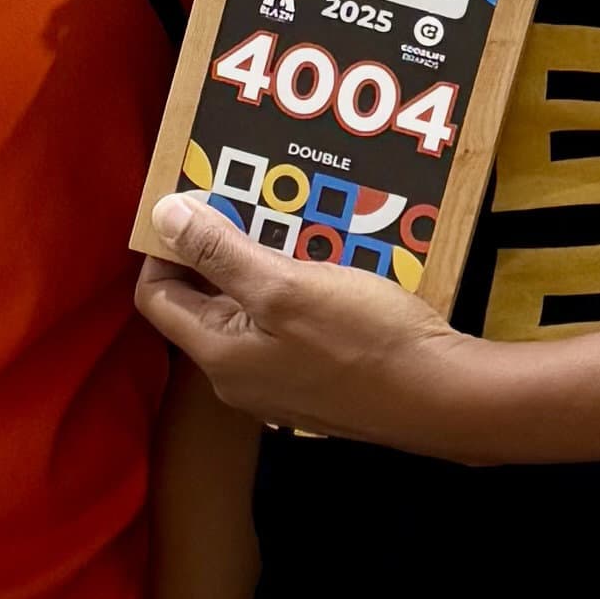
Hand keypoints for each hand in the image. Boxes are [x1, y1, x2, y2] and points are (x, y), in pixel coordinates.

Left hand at [135, 192, 484, 451]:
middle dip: (222, 247)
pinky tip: (329, 261)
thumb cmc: (365, 341)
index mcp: (218, 354)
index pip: (156, 295)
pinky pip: (289, 325)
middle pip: (204, 301)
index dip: (167, 246)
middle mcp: (239, 376)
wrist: (442, 397)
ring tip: (294, 223)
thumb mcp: (285, 285)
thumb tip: (161, 215)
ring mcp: (279, 382)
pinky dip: (297, 288)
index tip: (198, 204)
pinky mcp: (317, 380)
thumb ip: (219, 252)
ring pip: (252, 309)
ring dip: (265, 263)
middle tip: (251, 201)